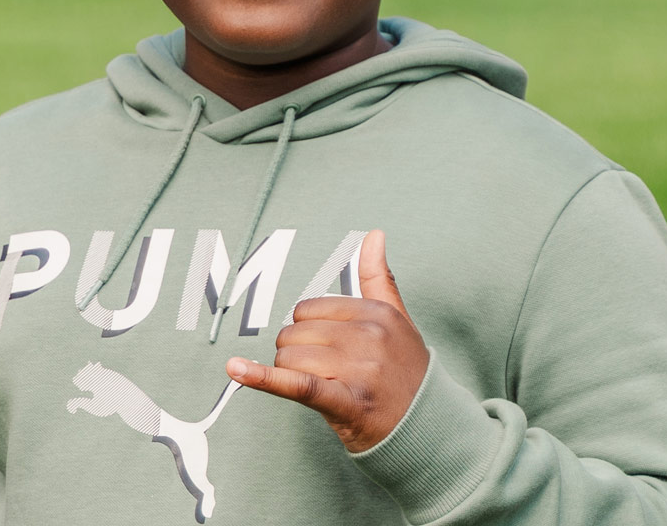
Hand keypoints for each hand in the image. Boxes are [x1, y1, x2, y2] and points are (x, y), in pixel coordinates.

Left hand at [224, 229, 429, 452]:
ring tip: (327, 387)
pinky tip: (237, 369)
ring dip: (294, 375)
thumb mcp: (400, 322)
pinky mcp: (346, 402)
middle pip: (295, 334)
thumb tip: (374, 235)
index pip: (309, 310)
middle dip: (299, 354)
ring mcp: (359, 370)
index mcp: (377, 313)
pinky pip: (296, 384)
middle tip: (328, 373)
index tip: (328, 348)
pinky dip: (262, 378)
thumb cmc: (407, 374)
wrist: (429, 431)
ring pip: (289, 359)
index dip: (308, 331)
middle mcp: (369, 337)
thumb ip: (379, 278)